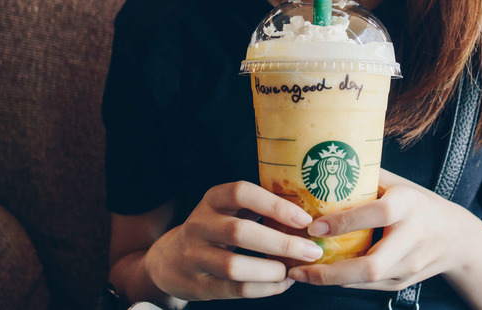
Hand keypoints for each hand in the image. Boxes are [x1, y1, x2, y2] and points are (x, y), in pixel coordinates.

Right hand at [143, 181, 323, 300]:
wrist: (170, 261)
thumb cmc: (215, 230)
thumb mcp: (228, 210)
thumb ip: (258, 208)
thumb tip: (308, 216)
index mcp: (212, 199)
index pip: (241, 193)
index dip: (274, 205)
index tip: (304, 219)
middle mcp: (200, 224)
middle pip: (240, 232)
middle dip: (281, 243)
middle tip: (311, 251)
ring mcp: (195, 256)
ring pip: (235, 266)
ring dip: (271, 270)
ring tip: (294, 270)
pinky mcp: (198, 284)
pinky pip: (235, 289)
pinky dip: (264, 289)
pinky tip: (282, 283)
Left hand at [288, 169, 464, 290]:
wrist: (457, 238)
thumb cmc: (420, 204)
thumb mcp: (400, 184)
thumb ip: (368, 177)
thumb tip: (328, 162)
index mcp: (409, 205)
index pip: (378, 214)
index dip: (344, 221)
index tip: (313, 225)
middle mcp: (412, 238)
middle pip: (372, 265)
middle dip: (330, 272)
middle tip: (297, 266)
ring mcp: (409, 265)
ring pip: (366, 281)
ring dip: (329, 280)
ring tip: (298, 273)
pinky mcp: (403, 282)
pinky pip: (368, 286)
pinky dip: (341, 281)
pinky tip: (318, 275)